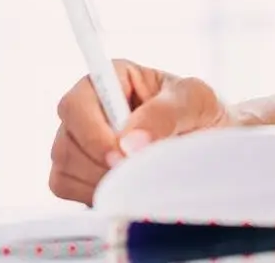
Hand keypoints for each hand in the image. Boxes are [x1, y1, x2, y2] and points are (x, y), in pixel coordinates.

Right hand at [48, 59, 233, 203]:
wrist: (210, 143)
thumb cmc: (201, 113)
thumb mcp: (195, 101)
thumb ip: (165, 114)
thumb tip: (130, 141)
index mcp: (111, 79)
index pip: (76, 103)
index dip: (92, 132)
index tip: (120, 155)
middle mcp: (88, 109)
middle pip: (66, 142)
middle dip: (102, 164)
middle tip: (139, 172)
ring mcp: (79, 142)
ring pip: (64, 168)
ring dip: (102, 182)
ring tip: (141, 176)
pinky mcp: (78, 172)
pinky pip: (66, 188)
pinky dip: (95, 196)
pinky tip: (125, 189)